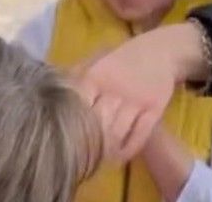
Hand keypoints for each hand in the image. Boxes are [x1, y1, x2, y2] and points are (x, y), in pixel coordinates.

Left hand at [75, 23, 208, 161]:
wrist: (159, 51)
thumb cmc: (121, 59)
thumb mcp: (96, 61)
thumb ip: (76, 76)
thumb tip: (52, 89)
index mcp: (95, 77)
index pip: (78, 105)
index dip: (70, 124)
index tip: (62, 138)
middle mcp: (114, 90)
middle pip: (97, 123)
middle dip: (87, 142)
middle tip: (79, 157)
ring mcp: (136, 101)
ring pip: (117, 132)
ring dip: (106, 149)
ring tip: (97, 160)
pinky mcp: (154, 110)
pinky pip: (140, 135)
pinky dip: (128, 149)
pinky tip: (119, 157)